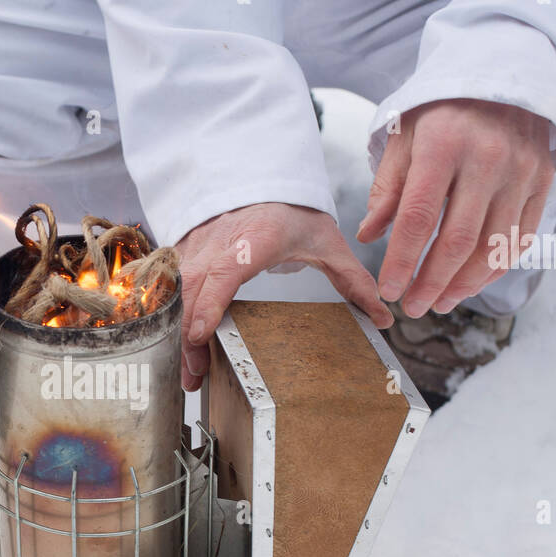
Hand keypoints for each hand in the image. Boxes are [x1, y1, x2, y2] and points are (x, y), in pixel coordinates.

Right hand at [176, 203, 392, 390]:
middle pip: (194, 289)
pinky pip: (172, 287)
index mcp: (257, 238)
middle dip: (189, 335)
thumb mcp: (329, 242)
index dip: (210, 302)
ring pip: (177, 291)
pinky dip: (172, 318)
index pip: (227, 271)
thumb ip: (355, 281)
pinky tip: (180, 350)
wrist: (264, 180)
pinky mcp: (187, 251)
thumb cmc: (293, 212)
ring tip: (190, 373)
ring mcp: (199, 245)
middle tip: (195, 376)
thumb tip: (383, 317)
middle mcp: (221, 241)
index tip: (201, 334)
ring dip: (177, 333)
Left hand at [358, 98, 554, 316]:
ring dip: (464, 285)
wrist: (506, 70)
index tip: (388, 291)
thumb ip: (388, 187)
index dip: (402, 261)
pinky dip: (495, 269)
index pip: (419, 218)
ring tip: (440, 303)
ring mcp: (521, 171)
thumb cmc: (443, 109)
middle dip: (431, 283)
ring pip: (493, 247)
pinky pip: (520, 238)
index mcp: (444, 146)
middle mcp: (488, 159)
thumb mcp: (405, 135)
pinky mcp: (543, 181)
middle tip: (412, 307)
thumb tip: (369, 235)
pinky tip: (471, 283)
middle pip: (458, 241)